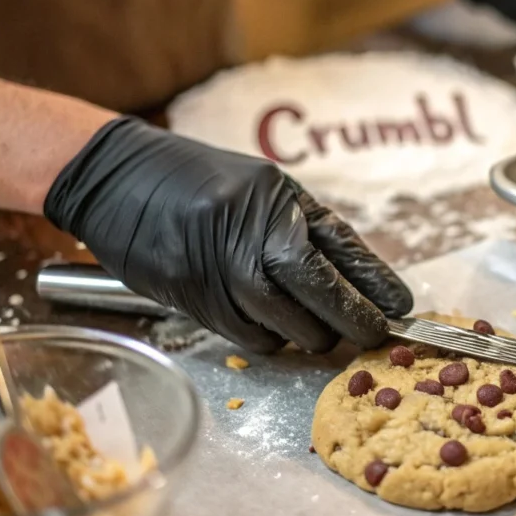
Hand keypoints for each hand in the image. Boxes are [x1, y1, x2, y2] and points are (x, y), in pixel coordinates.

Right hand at [44, 117, 412, 353]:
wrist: (114, 176)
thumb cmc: (191, 178)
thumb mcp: (256, 187)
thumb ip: (298, 228)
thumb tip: (348, 277)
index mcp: (276, 199)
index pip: (340, 251)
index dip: (374, 284)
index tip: (400, 306)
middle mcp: (251, 233)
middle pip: (319, 294)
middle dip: (354, 322)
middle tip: (373, 334)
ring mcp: (219, 269)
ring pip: (286, 325)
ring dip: (311, 336)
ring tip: (321, 332)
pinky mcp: (192, 298)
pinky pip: (248, 335)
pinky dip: (269, 339)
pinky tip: (273, 327)